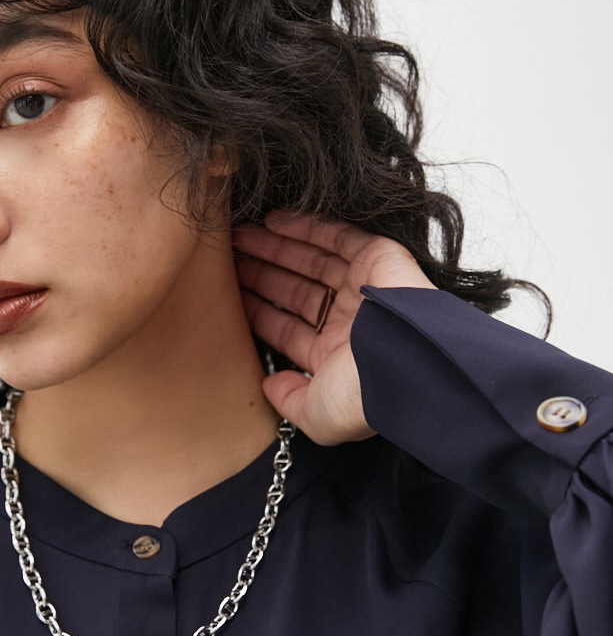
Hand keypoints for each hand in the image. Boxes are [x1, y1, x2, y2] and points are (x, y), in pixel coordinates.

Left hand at [233, 214, 436, 445]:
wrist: (408, 364)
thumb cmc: (365, 392)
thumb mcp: (317, 415)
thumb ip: (290, 403)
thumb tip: (270, 388)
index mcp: (335, 355)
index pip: (288, 329)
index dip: (258, 313)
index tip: (228, 298)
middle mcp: (349, 320)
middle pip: (296, 291)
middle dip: (262, 275)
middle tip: (227, 261)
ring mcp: (363, 287)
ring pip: (312, 260)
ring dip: (276, 247)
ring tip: (238, 236)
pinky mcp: (379, 257)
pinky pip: (338, 236)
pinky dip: (307, 226)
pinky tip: (272, 221)